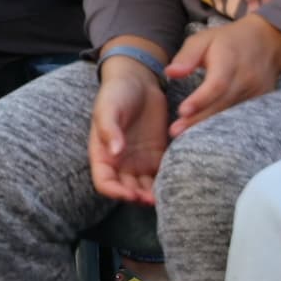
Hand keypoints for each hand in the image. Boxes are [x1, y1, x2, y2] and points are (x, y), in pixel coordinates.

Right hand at [89, 54, 167, 203]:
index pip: (105, 182)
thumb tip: (114, 152)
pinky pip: (162, 174)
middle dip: (138, 198)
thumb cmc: (116, 92)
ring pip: (145, 186)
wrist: (138, 80)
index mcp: (102, 154)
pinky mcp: (157, 154)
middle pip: (126, 189)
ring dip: (154, 194)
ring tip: (168, 195)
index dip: (116, 192)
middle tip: (154, 199)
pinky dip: (168, 181)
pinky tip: (178, 181)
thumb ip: (109, 129)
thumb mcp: (107, 108)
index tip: (131, 193)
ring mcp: (139, 160)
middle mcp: (119, 162)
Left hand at [166, 13, 280, 135]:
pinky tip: (205, 135)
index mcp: (230, 61)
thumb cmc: (227, 41)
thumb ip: (187, 56)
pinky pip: (241, 116)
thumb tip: (170, 73)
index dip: (201, 99)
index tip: (182, 111)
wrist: (267, 42)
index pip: (217, 84)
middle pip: (222, 103)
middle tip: (176, 131)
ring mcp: (257, 92)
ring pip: (231, 113)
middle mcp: (246, 78)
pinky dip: (223, 125)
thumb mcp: (203, 39)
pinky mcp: (261, 101)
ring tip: (184, 138)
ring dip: (208, 126)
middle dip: (198, 119)